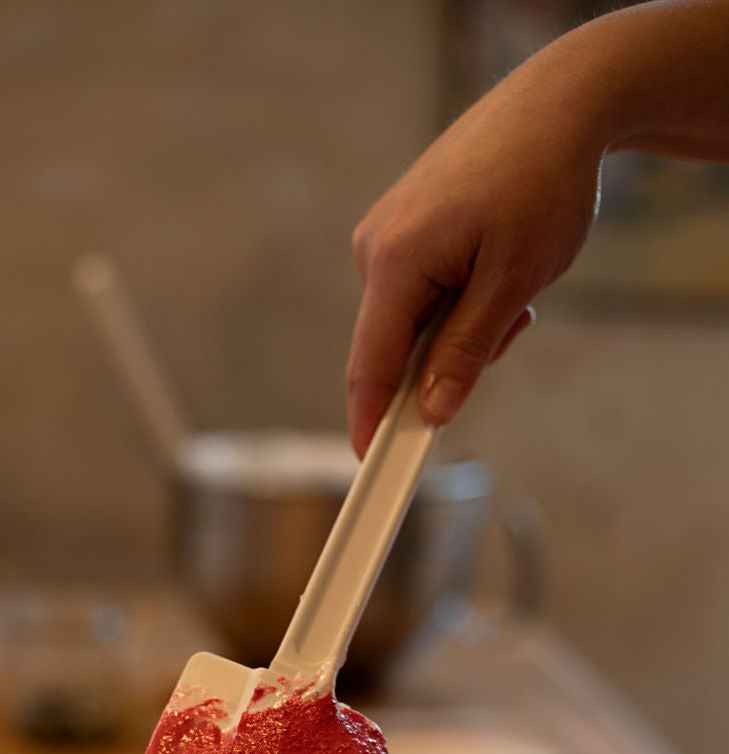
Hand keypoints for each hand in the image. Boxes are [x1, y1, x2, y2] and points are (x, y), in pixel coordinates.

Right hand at [347, 30, 606, 452]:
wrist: (556, 104)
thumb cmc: (541, 183)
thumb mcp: (513, 283)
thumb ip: (466, 352)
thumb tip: (431, 411)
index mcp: (394, 262)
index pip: (369, 368)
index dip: (371, 426)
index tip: (373, 478)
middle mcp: (375, 249)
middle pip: (390, 350)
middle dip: (444, 363)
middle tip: (508, 332)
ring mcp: (385, 237)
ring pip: (411, 324)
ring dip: (459, 328)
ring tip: (513, 287)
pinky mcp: (402, 230)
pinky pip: (419, 294)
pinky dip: (457, 300)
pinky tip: (495, 268)